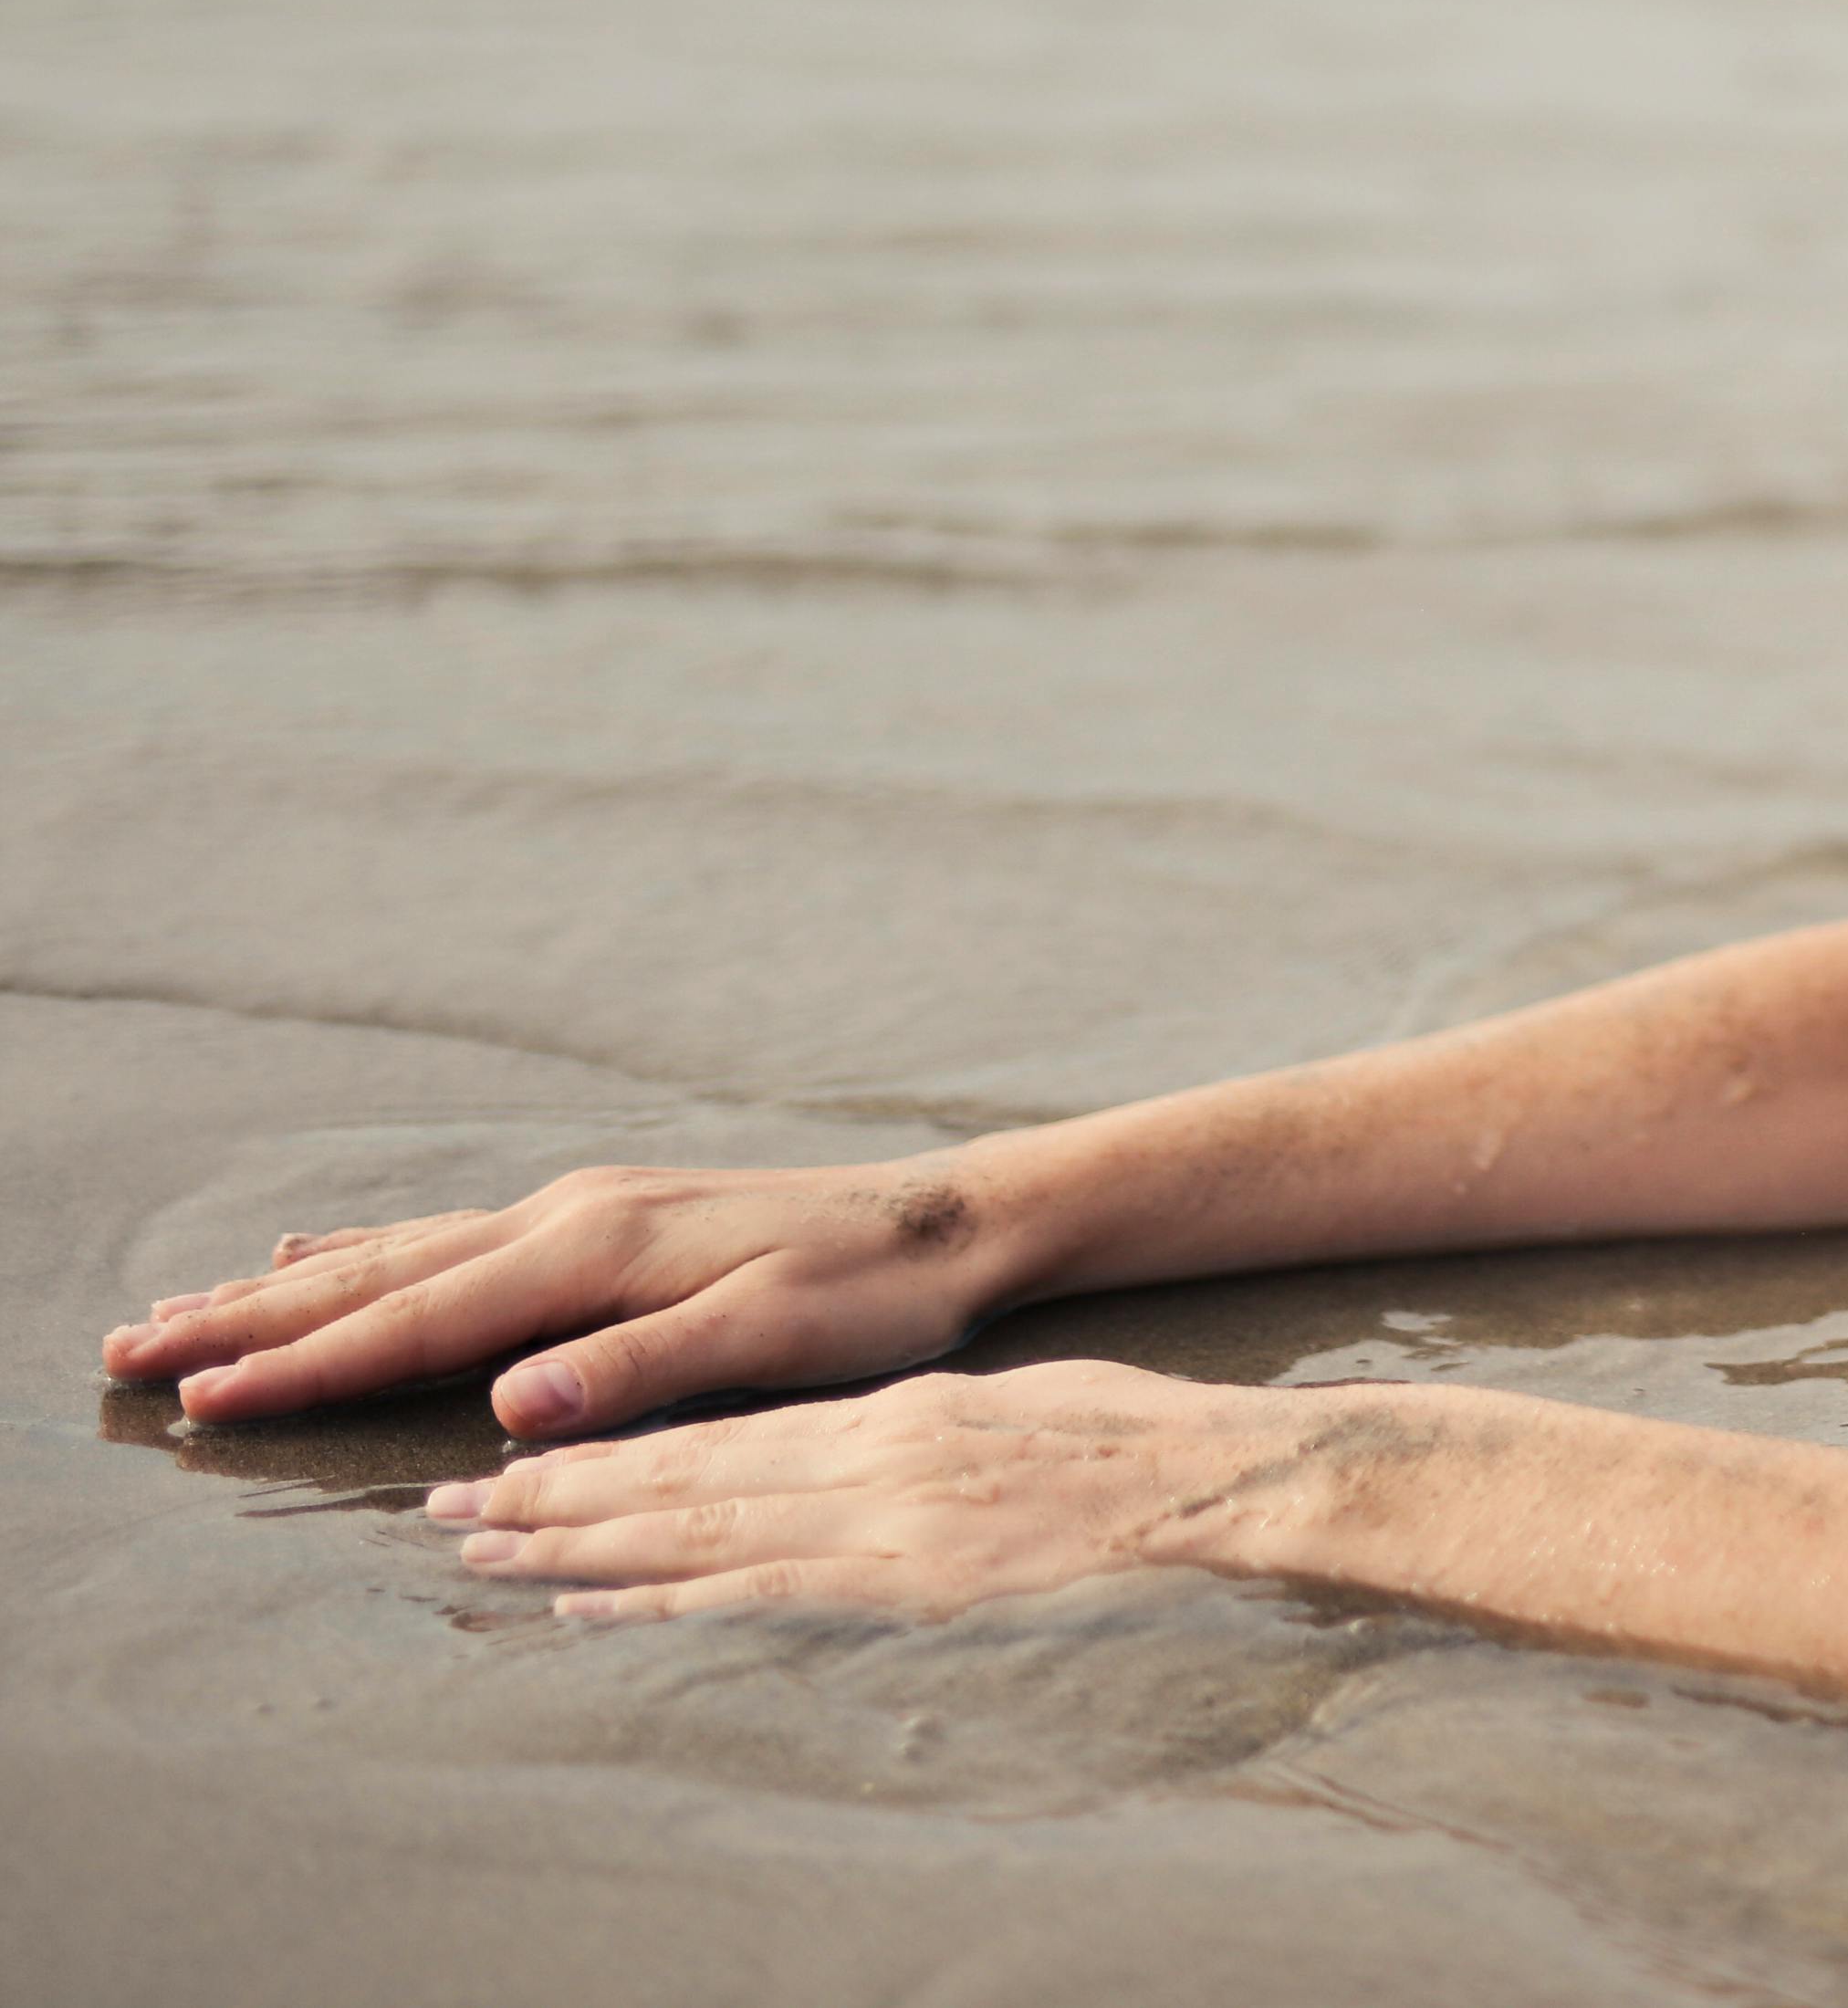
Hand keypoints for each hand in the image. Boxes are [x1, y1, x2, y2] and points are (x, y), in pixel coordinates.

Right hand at [100, 1160, 1024, 1434]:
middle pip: (377, 1277)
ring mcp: (583, 1210)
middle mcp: (570, 1217)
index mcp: (594, 1252)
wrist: (951, 1219)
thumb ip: (641, 1371)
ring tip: (184, 1310)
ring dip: (288, 1286)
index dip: (305, 1366)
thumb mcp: (771, 1338)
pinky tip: (320, 1251)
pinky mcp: (605, 1218)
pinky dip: (367, 1250)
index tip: (198, 1401)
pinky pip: (452, 1236)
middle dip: (251, 1320)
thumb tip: (515, 1405)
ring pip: (400, 1252)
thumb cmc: (874, 1290)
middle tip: (127, 1351)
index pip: (419, 1322)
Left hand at [426, 1362, 1311, 1623]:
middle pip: (679, 1478)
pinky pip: (757, 1595)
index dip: (610, 1452)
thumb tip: (884, 1445)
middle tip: (449, 1507)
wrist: (1217, 1476)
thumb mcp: (1024, 1410)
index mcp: (891, 1417)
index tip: (524, 1463)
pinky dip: (660, 1603)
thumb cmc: (1142, 1442)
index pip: (719, 1436)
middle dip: (556, 1495)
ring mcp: (878, 1523)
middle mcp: (862, 1460)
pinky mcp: (904, 1583)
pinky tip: (591, 1610)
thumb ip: (935, 1434)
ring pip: (694, 1530)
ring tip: (483, 1552)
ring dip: (577, 1546)